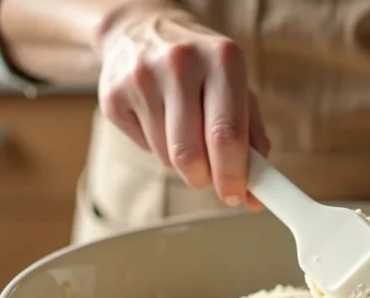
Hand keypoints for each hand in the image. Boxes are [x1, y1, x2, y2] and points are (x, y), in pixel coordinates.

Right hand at [95, 5, 269, 208]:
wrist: (141, 29)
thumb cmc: (201, 67)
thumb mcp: (237, 87)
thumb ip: (252, 136)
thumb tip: (257, 191)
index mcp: (222, 59)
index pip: (227, 134)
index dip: (232, 175)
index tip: (236, 195)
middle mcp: (180, 63)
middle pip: (190, 154)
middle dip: (204, 177)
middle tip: (210, 176)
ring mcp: (141, 77)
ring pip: (167, 156)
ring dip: (181, 160)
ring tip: (182, 127)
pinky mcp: (112, 94)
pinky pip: (143, 146)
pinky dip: (156, 145)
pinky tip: (158, 117)